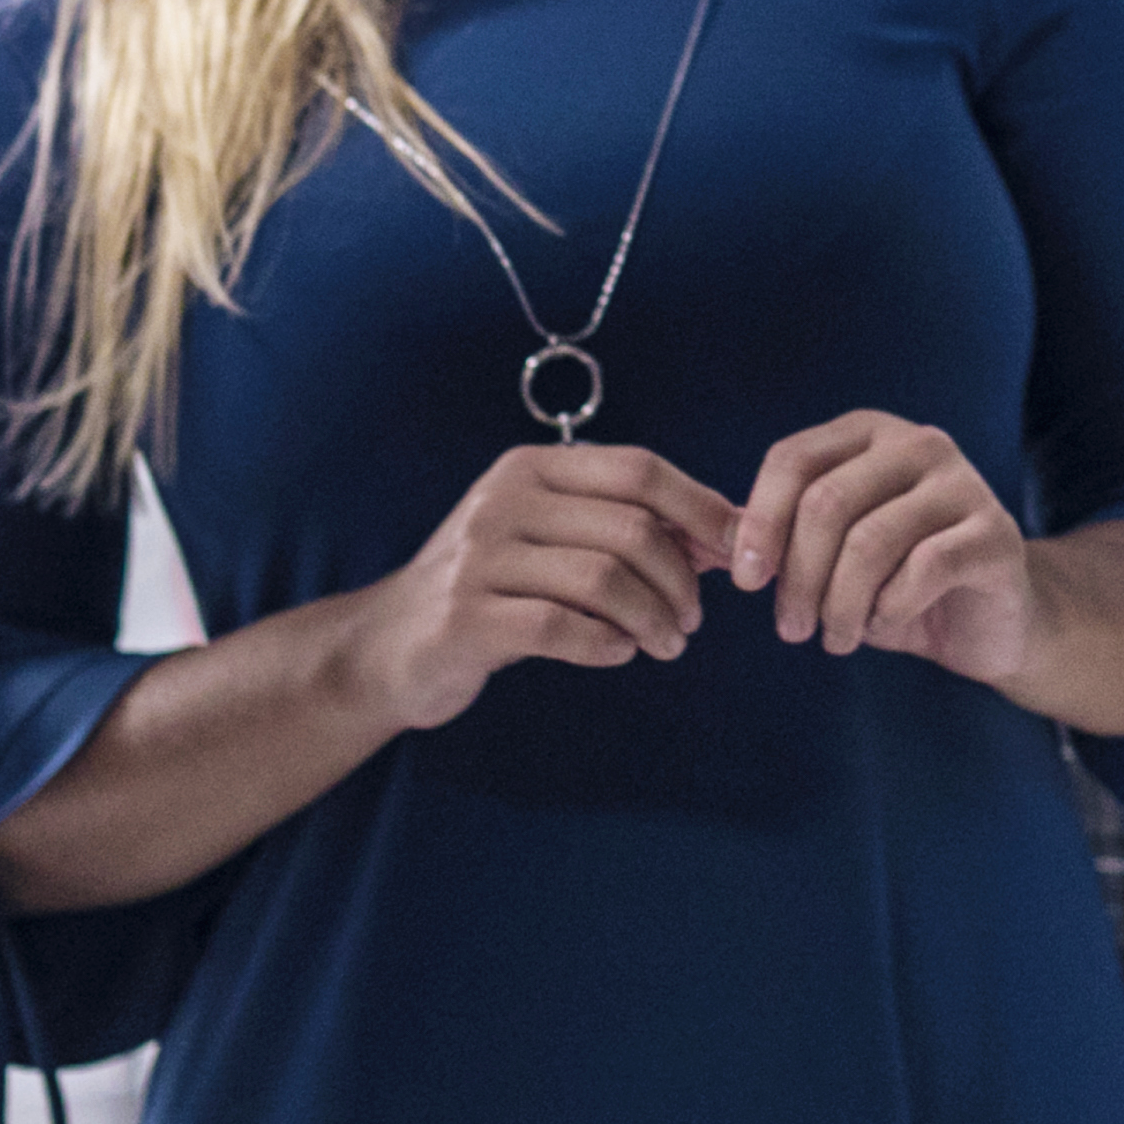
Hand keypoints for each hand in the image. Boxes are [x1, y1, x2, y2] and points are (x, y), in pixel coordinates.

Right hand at [337, 441, 740, 731]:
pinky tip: (618, 654)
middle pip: (631, 527)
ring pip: (604, 579)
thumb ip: (627, 530)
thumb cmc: (492, 591)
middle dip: (681, 579)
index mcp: (531, 469)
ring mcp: (478, 558)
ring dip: (653, 618)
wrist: (388, 646)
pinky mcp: (464, 618)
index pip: (639, 470)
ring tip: (668, 644)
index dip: (700, 508)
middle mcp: (503, 501)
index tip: (736, 551)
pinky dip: (604, 644)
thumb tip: (727, 534)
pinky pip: (559, 627)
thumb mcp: (552, 542)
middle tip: (692, 620)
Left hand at [735, 412, 1034, 684]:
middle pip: (826, 503)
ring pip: (869, 543)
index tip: (746, 581)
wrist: (989, 621)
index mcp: (870, 434)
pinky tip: (884, 625)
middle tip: (791, 628)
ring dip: (839, 606)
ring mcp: (964, 484)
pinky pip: (922, 570)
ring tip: (835, 638)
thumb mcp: (831, 554)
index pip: (792, 460)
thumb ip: (779, 537)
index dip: (759, 523)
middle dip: (796, 577)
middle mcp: (919, 444)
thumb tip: (707, 539)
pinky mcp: (995, 534)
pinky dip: (888, 610)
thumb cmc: (897, 583)